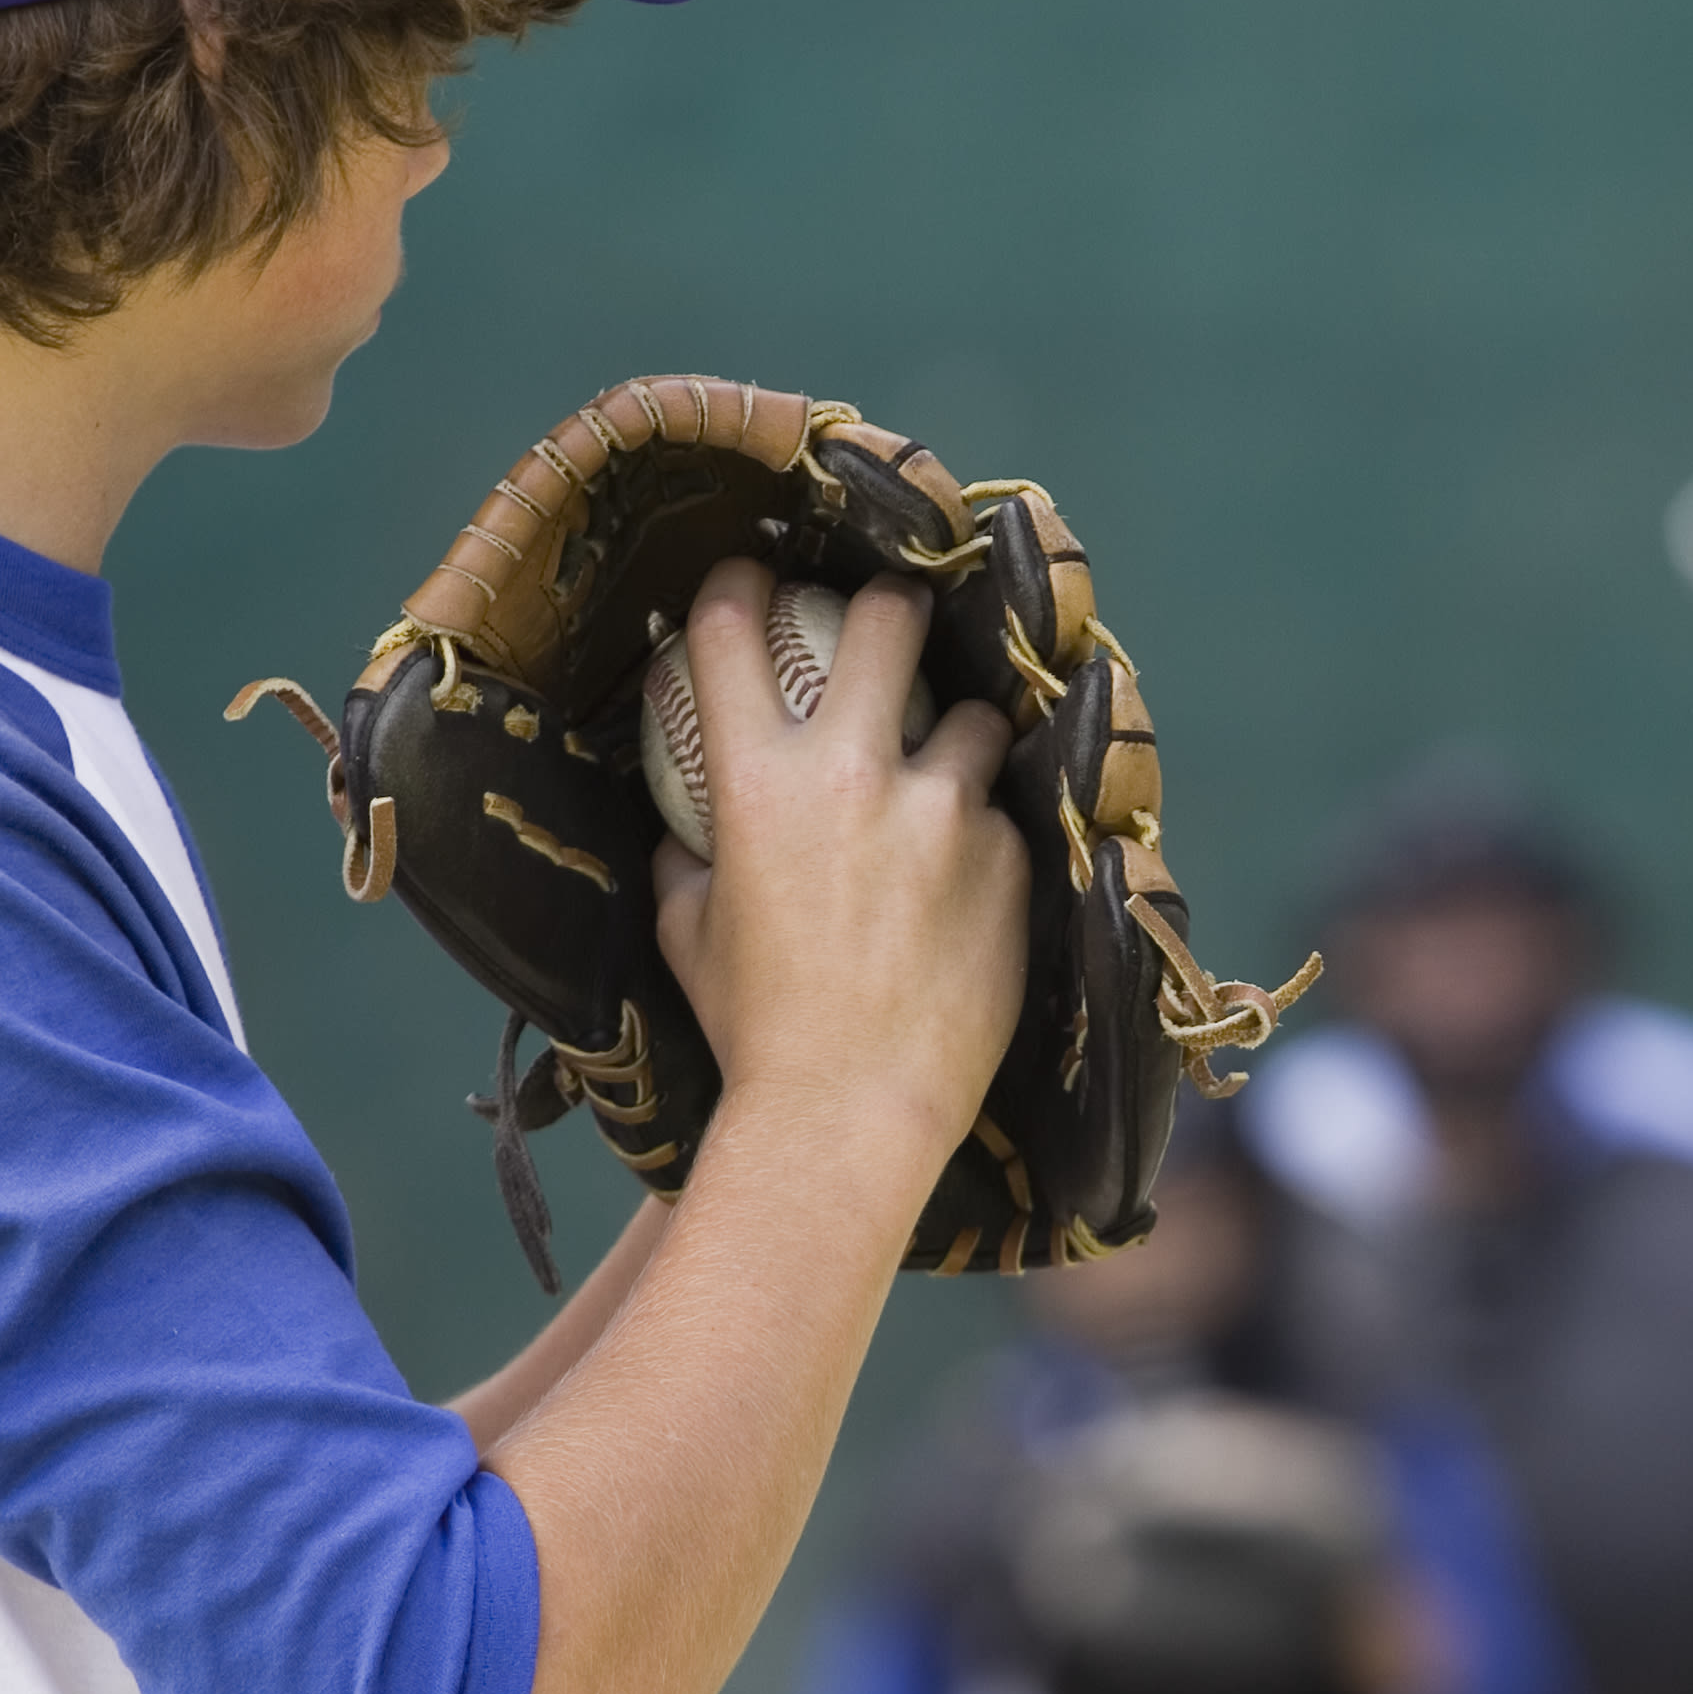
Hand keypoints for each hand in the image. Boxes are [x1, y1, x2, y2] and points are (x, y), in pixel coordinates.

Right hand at [650, 559, 1023, 1189]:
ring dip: (960, 740)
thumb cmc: (754, 1030)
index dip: (737, 585)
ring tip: (950, 778)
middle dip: (893, 605)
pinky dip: (984, 837)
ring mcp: (943, 814)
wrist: (849, 1112)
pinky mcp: (1008, 861)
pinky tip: (969, 882)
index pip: (731, 629)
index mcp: (755, 781)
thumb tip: (684, 833)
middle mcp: (854, 774)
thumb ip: (688, 864)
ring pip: (975, 720)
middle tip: (894, 623)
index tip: (750, 581)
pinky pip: (1001, 819)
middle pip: (890, 618)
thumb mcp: (690, 937)